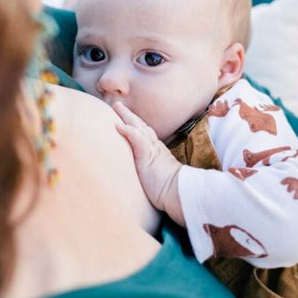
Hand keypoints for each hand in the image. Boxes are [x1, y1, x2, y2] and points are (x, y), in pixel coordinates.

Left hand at [113, 102, 185, 226]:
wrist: (181, 193)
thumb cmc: (171, 190)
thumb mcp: (160, 177)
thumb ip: (153, 171)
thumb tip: (147, 176)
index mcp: (157, 151)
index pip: (144, 134)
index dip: (135, 124)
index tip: (126, 117)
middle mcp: (154, 147)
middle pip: (140, 125)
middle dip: (129, 114)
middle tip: (117, 104)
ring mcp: (152, 150)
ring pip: (138, 127)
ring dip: (127, 116)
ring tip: (116, 106)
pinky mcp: (148, 156)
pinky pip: (138, 140)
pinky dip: (129, 131)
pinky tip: (120, 125)